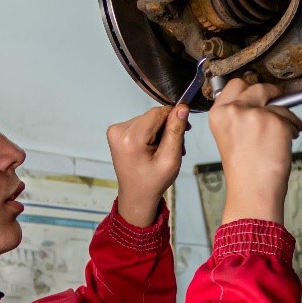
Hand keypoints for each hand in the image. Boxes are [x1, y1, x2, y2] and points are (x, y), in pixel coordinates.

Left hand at [106, 103, 188, 226]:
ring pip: (148, 120)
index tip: (186, 130)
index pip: (158, 113)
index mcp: (131, 138)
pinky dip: (151, 133)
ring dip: (160, 131)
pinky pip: (140, 124)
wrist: (136, 196)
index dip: (174, 118)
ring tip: (167, 149)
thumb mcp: (171, 159)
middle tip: (178, 146)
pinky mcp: (116, 132)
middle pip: (152, 116)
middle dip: (167, 128)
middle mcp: (119, 130)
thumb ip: (176, 131)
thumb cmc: (154, 181)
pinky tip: (155, 147)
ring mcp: (115, 131)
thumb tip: (182, 107)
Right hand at [206, 78, 301, 224]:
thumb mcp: (230, 136)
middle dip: (271, 92)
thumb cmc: (243, 170)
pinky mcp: (275, 122)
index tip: (259, 94)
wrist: (252, 190)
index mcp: (218, 113)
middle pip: (258, 86)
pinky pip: (290, 118)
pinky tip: (287, 142)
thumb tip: (261, 102)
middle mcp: (234, 109)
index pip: (235, 85)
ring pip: (278, 104)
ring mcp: (255, 114)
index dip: (250, 89)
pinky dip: (293, 128)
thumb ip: (238, 116)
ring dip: (286, 116)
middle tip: (278, 101)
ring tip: (285, 134)